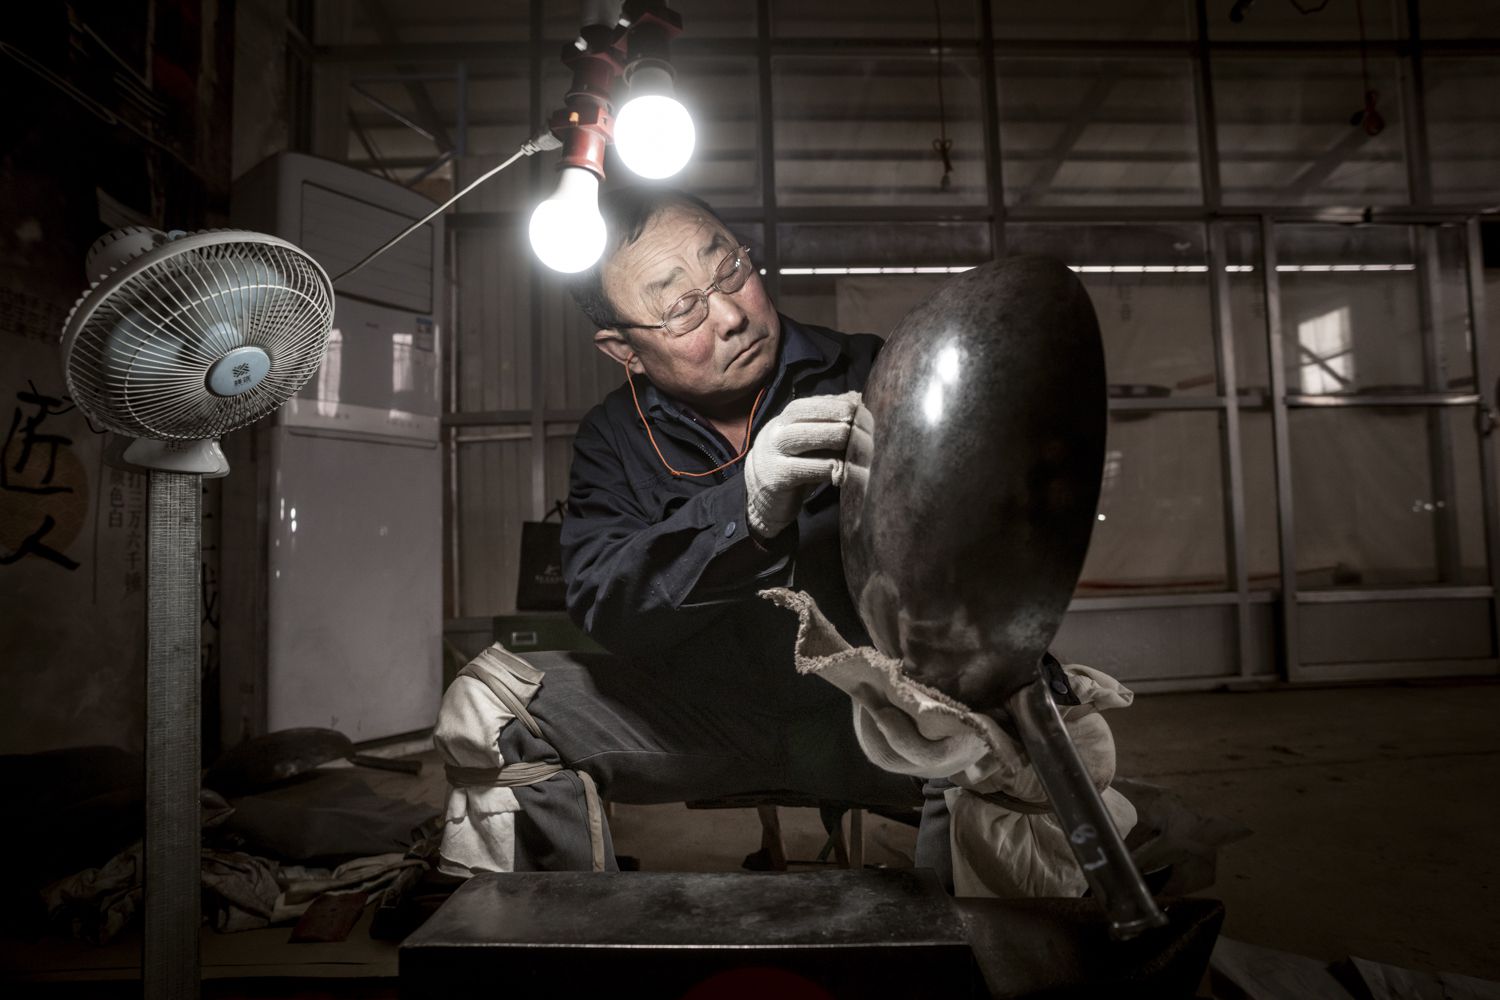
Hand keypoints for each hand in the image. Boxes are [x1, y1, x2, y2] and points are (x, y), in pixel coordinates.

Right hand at [744, 391, 860, 539]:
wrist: (761, 497)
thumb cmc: (793, 464)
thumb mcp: (806, 440)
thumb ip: (827, 422)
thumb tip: (857, 399)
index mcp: (784, 420)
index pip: (808, 404)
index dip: (834, 405)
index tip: (859, 409)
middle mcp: (775, 433)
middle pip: (804, 415)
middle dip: (836, 417)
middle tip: (861, 425)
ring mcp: (773, 454)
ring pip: (802, 437)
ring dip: (833, 437)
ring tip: (856, 444)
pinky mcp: (777, 478)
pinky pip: (804, 468)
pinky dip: (827, 468)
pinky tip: (844, 470)